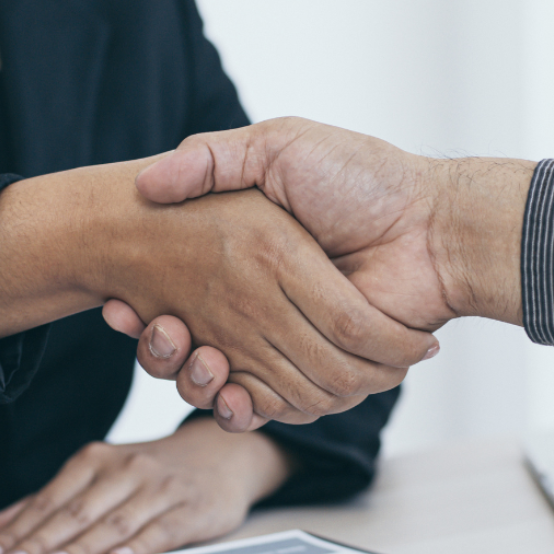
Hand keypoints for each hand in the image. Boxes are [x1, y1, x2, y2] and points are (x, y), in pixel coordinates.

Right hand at [0, 157, 436, 424]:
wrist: (432, 224)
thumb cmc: (361, 177)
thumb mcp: (277, 146)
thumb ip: (212, 158)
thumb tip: (147, 181)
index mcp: (250, 262)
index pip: (177, 298)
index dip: (144, 310)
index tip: (121, 304)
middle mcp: (265, 307)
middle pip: (191, 349)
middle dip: (162, 350)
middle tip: (156, 330)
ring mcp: (292, 343)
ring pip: (222, 384)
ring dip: (194, 379)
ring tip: (188, 353)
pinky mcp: (322, 374)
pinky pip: (272, 405)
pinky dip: (243, 407)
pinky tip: (226, 390)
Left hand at [0, 419, 291, 553]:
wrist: (224, 454)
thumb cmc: (156, 471)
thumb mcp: (104, 474)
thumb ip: (53, 499)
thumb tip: (0, 525)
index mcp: (98, 460)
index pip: (51, 499)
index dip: (21, 529)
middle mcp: (126, 470)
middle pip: (76, 511)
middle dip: (40, 541)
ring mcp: (160, 489)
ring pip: (113, 522)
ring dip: (80, 547)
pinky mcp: (191, 509)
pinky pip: (161, 530)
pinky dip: (138, 545)